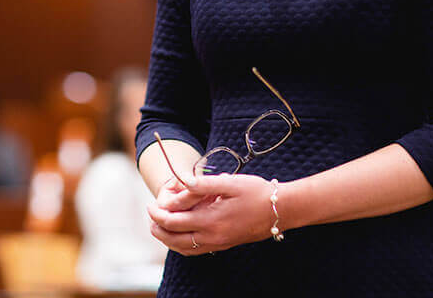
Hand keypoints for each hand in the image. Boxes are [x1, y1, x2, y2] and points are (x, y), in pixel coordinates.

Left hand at [147, 173, 275, 255]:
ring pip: (185, 249)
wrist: (281, 210)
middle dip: (158, 228)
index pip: (174, 222)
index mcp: (212, 220)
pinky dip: (182, 245)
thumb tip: (181, 182)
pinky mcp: (225, 245)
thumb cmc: (256, 192)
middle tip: (151, 216)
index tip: (151, 204)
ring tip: (159, 226)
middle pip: (175, 239)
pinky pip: (197, 251)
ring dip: (168, 239)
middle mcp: (214, 237)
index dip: (158, 214)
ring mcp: (220, 243)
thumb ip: (202, 185)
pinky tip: (180, 234)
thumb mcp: (229, 182)